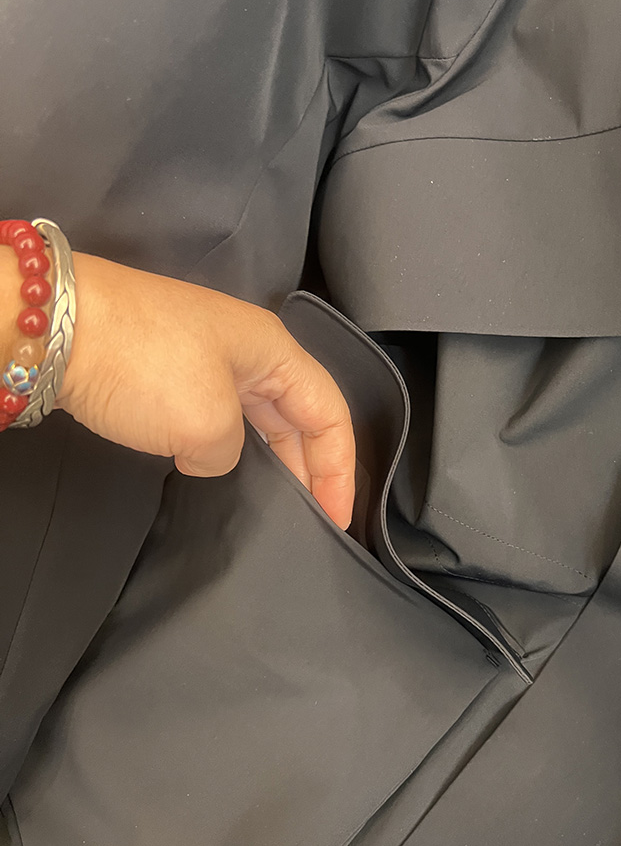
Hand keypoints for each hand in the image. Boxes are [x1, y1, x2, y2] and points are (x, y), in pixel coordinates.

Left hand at [55, 254, 355, 528]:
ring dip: (269, 459)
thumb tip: (211, 456)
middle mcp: (248, 350)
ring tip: (275, 502)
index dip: (340, 470)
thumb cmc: (142, 363)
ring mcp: (206, 357)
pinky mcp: (169, 369)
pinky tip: (217, 473)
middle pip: (299, 414)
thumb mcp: (207, 425)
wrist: (55, 326)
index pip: (329, 413)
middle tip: (314, 518)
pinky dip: (227, 448)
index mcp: (273, 350)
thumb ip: (230, 456)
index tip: (337, 519)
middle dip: (310, 467)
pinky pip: (218, 414)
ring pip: (257, 416)